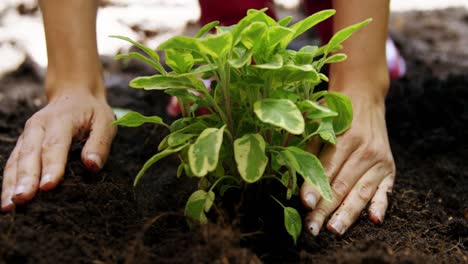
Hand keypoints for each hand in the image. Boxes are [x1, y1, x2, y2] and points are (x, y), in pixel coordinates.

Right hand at [1, 89, 116, 211]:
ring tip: (10, 206)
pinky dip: (8, 182)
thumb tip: (92, 165)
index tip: (48, 186)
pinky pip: (12, 164)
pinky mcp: (23, 144)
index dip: (52, 166)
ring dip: (11, 184)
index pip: (55, 144)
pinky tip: (6, 202)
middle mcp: (38, 126)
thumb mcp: (105, 121)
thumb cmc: (92, 112)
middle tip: (23, 200)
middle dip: (26, 178)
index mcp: (60, 119)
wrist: (74, 94)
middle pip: (30, 154)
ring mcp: (27, 135)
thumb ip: (99, 143)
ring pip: (16, 160)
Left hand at [301, 94, 394, 235]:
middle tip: (312, 228)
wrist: (364, 96)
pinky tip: (374, 219)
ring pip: (362, 191)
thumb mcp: (317, 120)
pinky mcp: (389, 168)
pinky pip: (385, 190)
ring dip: (348, 214)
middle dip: (326, 209)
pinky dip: (380, 205)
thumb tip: (288, 171)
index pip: (327, 168)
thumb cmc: (334, 112)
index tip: (304, 204)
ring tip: (334, 230)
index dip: (315, 187)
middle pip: (342, 185)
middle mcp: (365, 149)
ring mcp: (380, 160)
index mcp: (345, 137)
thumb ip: (306, 145)